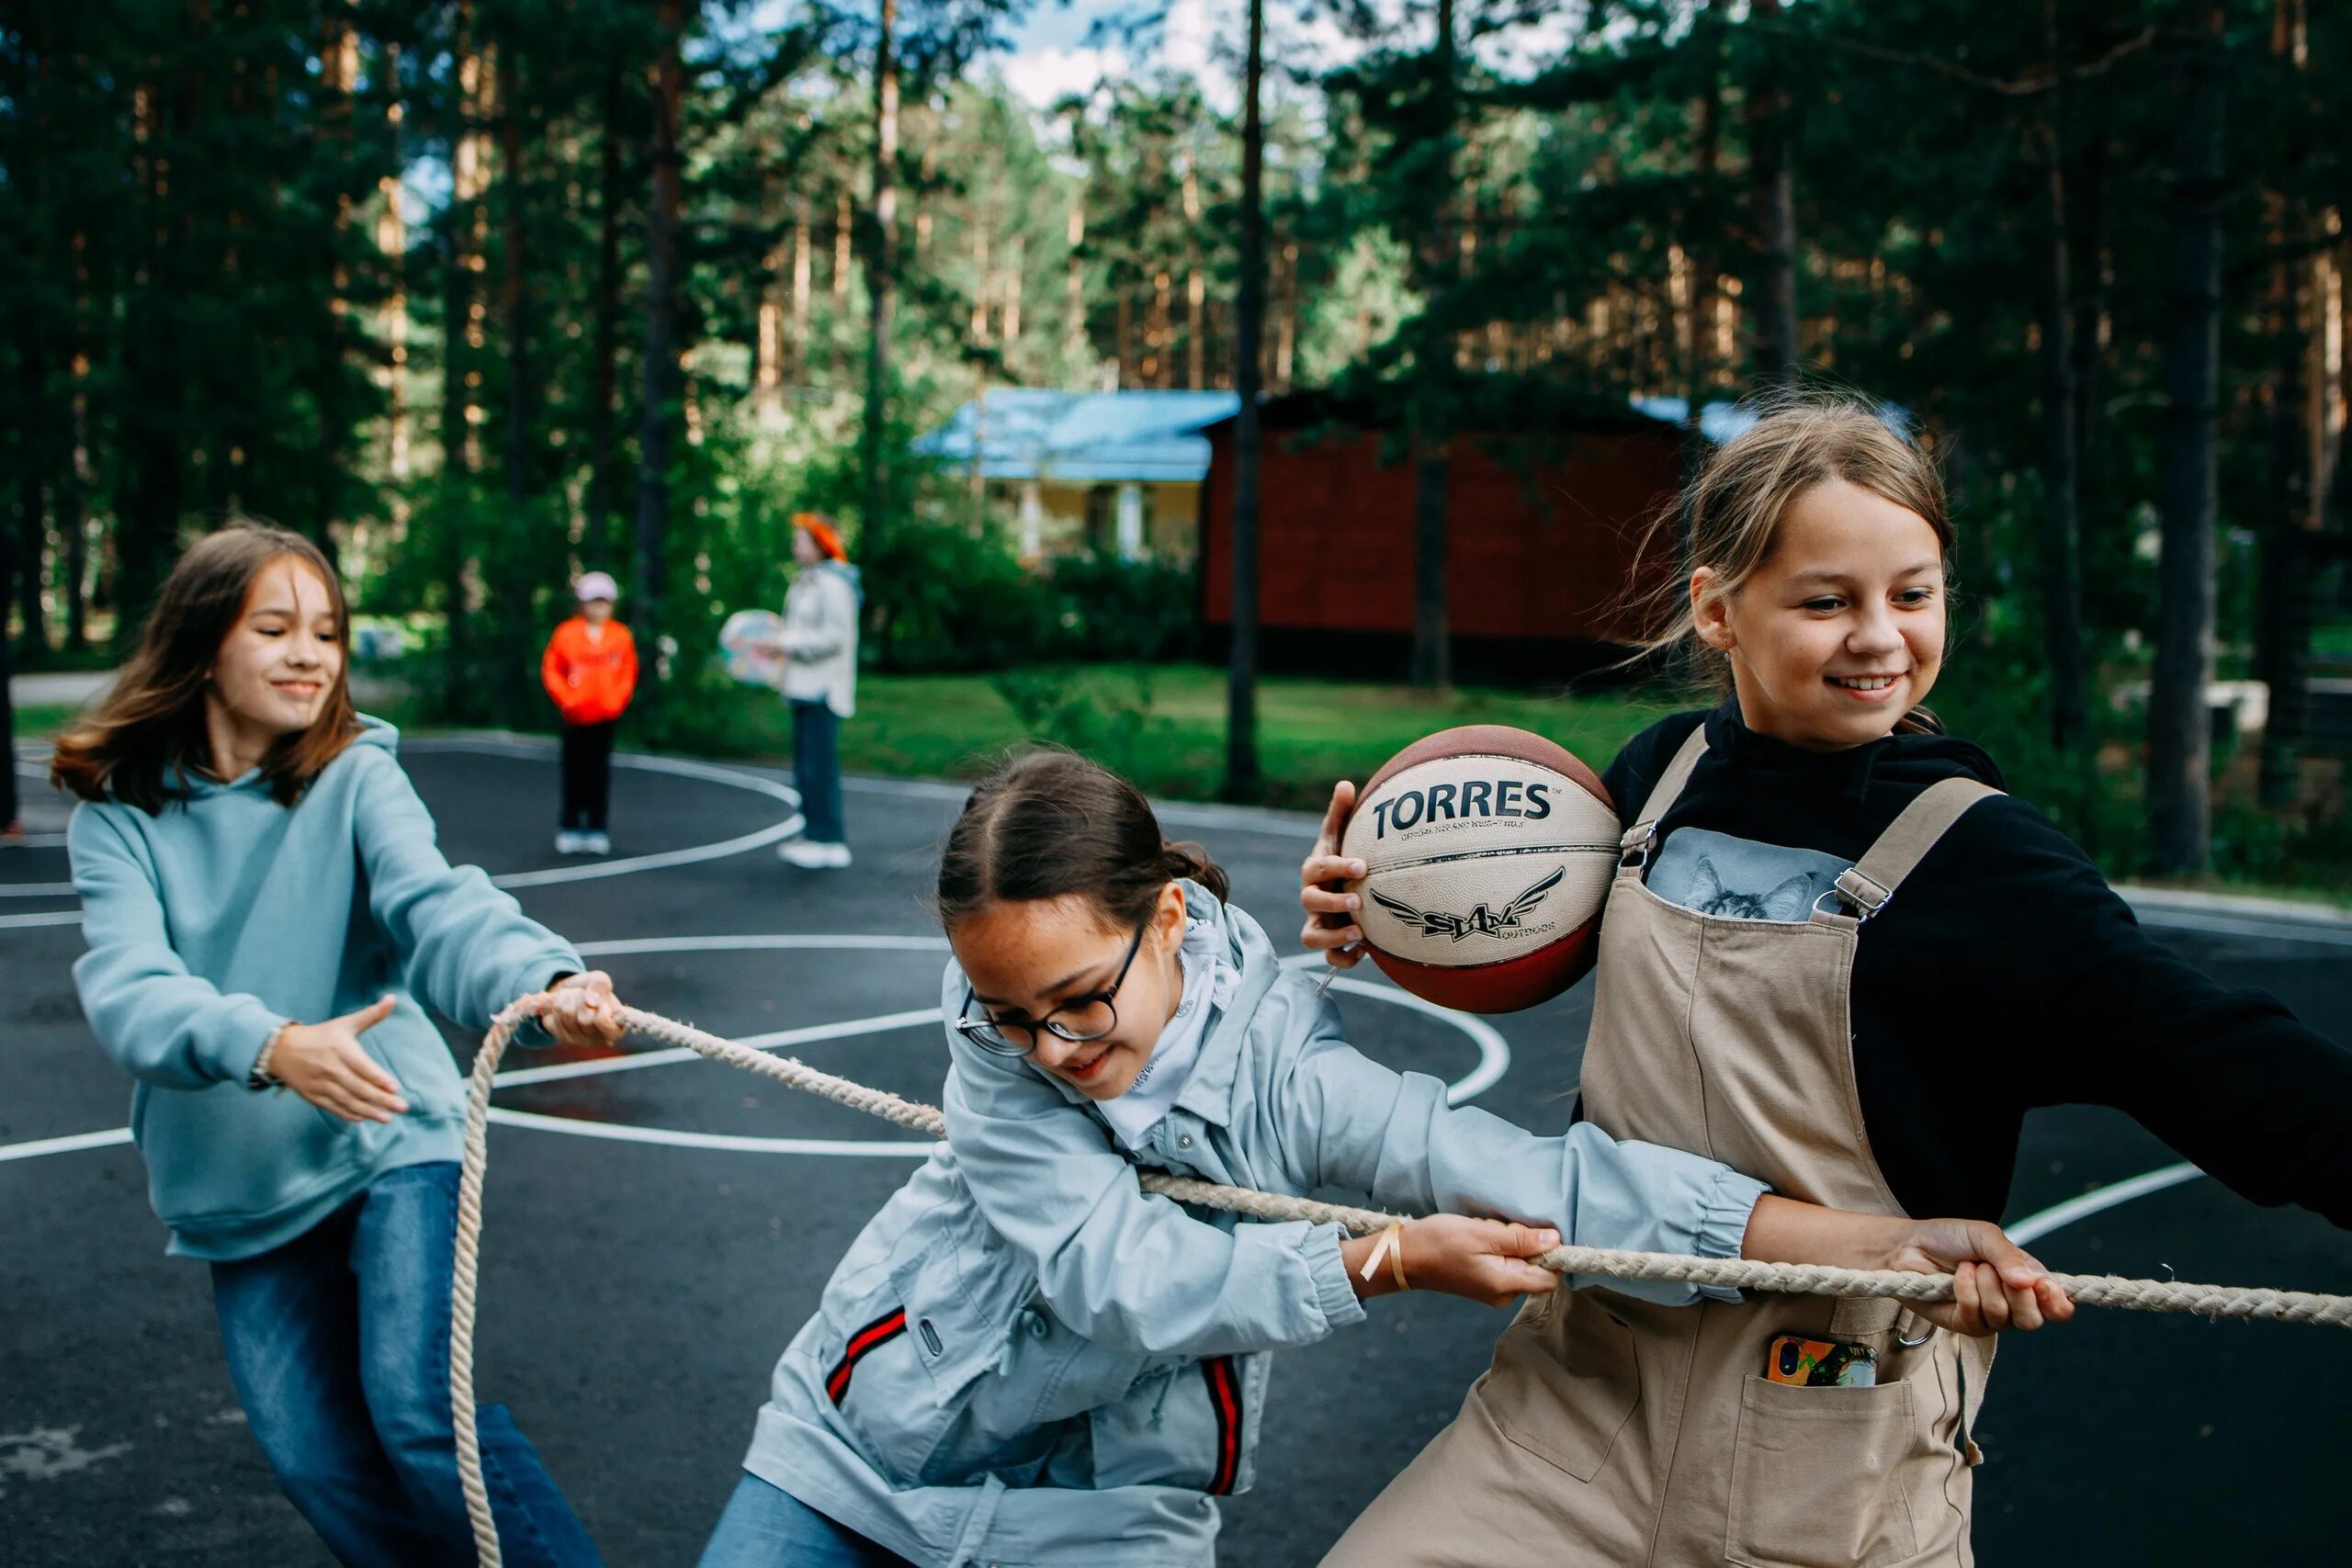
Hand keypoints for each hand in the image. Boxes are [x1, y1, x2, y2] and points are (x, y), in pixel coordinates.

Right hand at [270, 996, 408, 1122]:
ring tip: (387, 1118)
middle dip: (381, 1099)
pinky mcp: (313, 1096)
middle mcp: (331, 1068)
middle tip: (402, 1107)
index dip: (378, 1078)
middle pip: (358, 1088)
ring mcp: (320, 1084)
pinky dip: (348, 1114)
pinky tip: (364, 1118)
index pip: (362, 1067)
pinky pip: (333, 1107)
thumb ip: (372, 1015)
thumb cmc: (321, 1036)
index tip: (395, 1088)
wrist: (282, 1050)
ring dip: (369, 1111)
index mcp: (340, 1050)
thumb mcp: (345, 1023)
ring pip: (347, 1101)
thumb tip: (393, 998)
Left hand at [545, 970, 625, 1049]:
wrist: (569, 990)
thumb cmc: (590, 989)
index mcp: (616, 1028)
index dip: (598, 1005)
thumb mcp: (600, 980)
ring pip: (566, 1014)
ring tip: (572, 998)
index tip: (597, 1000)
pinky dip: (555, 1004)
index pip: (602, 1021)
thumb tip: (591, 1001)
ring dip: (567, 998)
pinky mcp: (562, 1037)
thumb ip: (601, 984)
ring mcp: (580, 1040)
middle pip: (584, 1018)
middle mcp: (599, 1038)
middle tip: (583, 996)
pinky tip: (562, 1006)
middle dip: (580, 998)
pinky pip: (553, 1017)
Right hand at [1298, 780, 1366, 968]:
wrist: (1342, 886)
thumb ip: (1340, 812)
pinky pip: (1328, 958)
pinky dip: (1343, 958)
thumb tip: (1346, 784)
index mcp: (1315, 870)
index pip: (1319, 867)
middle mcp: (1311, 898)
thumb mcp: (1340, 835)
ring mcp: (1317, 922)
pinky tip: (1364, 951)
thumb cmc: (1342, 856)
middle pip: (1309, 902)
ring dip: (1333, 937)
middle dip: (1332, 902)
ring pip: (1311, 936)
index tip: (1363, 865)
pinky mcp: (1328, 942)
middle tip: (1358, 899)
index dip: (1337, 867)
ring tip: (1359, 932)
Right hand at [1346, 1215, 1562, 1306]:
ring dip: (1506, 1242)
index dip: (1551, 1254)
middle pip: (1535, 1266)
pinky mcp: (1484, 1283)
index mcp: (1506, 1284)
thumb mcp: (1482, 1233)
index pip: (1550, 1277)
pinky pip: (1504, 1262)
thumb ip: (1521, 1238)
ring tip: (1480, 1232)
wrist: (1404, 1257)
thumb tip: (1556, 1240)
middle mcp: (1504, 1293)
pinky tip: (1475, 1239)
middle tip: (1494, 1229)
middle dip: (1522, 1242)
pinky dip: (1495, 1247)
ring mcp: (1494, 1290)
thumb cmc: (1439, 1242)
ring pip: (1518, 1261)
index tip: (1533, 1232)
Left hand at [1888, 1217, 2075, 1336]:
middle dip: (2016, 1292)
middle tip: (1993, 1268)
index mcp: (2028, 1282)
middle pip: (2033, 1320)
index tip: (2044, 1287)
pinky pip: (1975, 1315)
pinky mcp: (1964, 1325)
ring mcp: (1989, 1318)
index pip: (2058, 1307)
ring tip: (1970, 1266)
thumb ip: (2009, 1255)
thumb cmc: (1950, 1238)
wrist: (1909, 1245)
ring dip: (1985, 1284)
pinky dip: (1965, 1289)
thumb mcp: (1984, 1235)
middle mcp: (2013, 1305)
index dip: (2057, 1302)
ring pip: (2003, 1316)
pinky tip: (1956, 1275)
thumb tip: (2030, 1282)